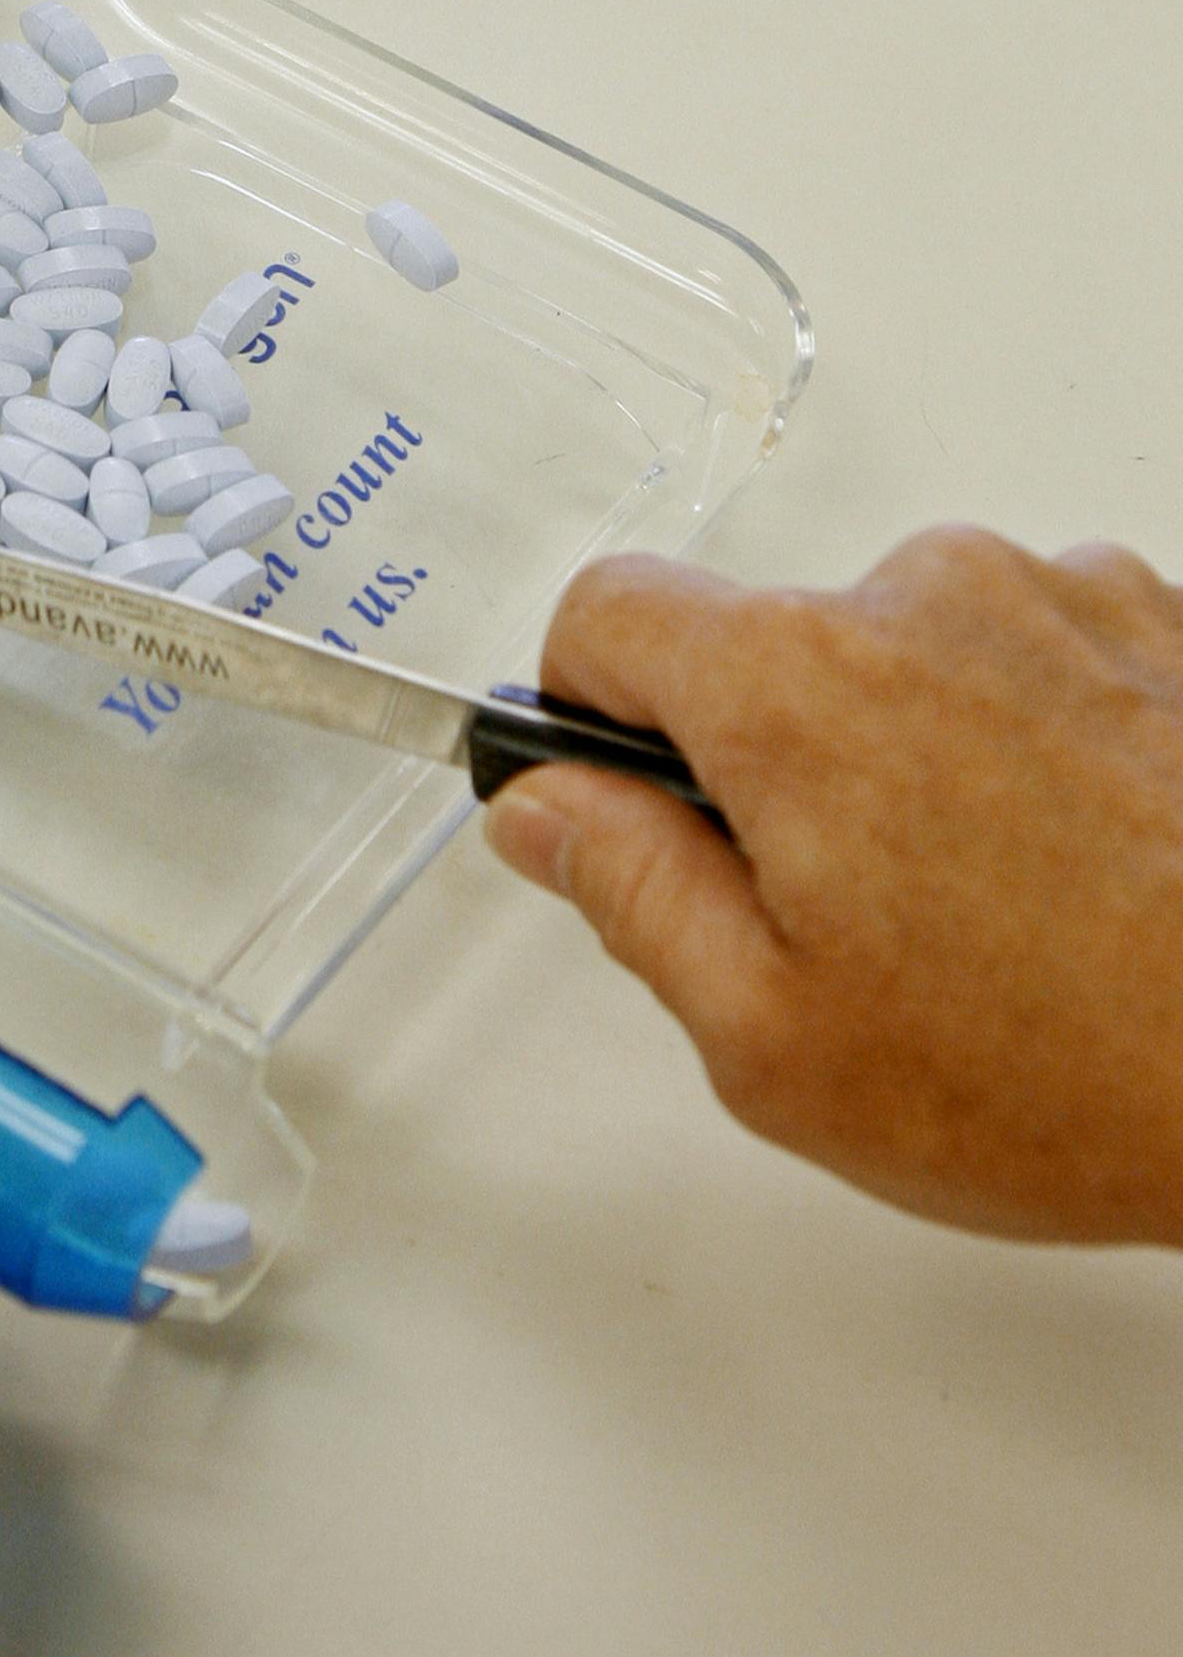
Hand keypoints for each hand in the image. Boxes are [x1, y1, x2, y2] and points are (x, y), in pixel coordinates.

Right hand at [482, 528, 1182, 1246]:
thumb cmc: (1074, 1071)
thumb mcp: (776, 1039)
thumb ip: (630, 892)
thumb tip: (545, 809)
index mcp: (796, 683)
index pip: (608, 609)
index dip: (586, 705)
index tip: (620, 787)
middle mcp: (924, 594)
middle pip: (770, 643)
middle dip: (776, 763)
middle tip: (851, 919)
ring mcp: (1058, 595)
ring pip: (910, 649)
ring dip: (918, 745)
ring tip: (1001, 906)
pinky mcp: (1161, 620)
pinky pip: (1035, 649)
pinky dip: (1033, 732)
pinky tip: (1088, 860)